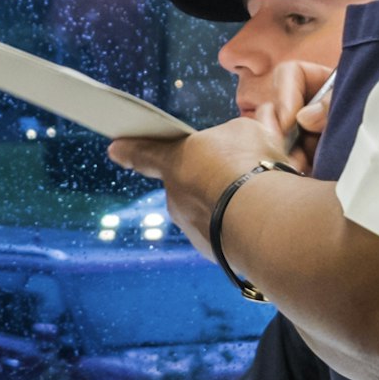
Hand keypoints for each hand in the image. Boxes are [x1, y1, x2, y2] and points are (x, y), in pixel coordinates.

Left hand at [109, 110, 292, 248]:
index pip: (146, 153)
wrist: (264, 218)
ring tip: (257, 198)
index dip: (131, 150)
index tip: (115, 149)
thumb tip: (250, 127)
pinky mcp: (212, 252)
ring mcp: (192, 229)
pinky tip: (259, 219)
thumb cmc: (251, 165)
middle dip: (209, 179)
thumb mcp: (247, 132)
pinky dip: (237, 226)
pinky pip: (223, 234)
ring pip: (207, 211)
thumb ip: (236, 133)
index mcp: (174, 162)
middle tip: (241, 172)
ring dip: (225, 205)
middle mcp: (175, 198)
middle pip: (188, 184)